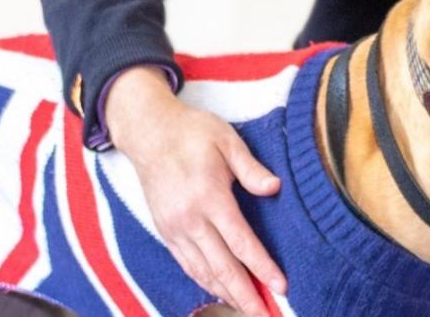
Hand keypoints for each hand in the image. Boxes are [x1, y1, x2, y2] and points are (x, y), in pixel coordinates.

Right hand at [104, 66, 286, 315]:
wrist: (148, 132)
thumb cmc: (191, 132)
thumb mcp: (226, 139)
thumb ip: (251, 168)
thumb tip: (274, 188)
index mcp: (209, 197)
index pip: (241, 242)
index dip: (262, 268)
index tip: (281, 286)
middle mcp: (190, 219)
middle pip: (222, 267)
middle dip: (246, 295)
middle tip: (266, 315)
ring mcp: (174, 228)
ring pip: (203, 272)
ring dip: (226, 294)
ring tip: (247, 309)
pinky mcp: (165, 231)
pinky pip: (187, 264)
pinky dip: (205, 282)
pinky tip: (219, 291)